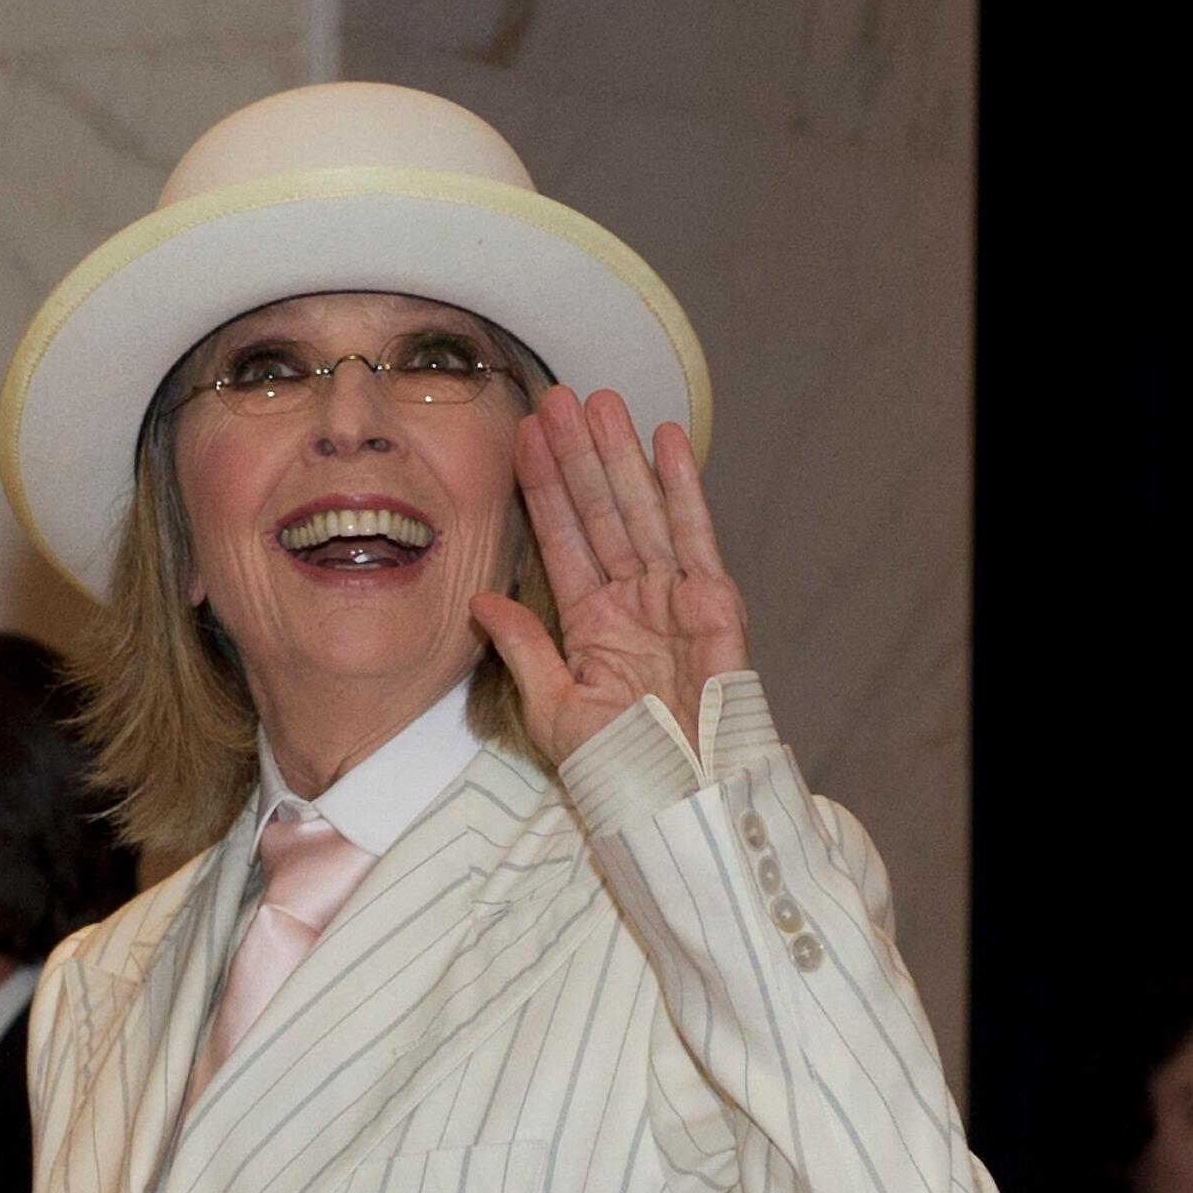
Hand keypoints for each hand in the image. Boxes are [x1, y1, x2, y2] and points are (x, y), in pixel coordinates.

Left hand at [471, 385, 750, 765]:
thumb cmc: (619, 767)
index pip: (560, 540)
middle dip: (577, 455)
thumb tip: (479, 599)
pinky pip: (694, 533)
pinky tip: (664, 439)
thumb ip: (521, 649)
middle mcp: (630, 600)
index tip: (521, 437)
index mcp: (589, 623)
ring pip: (640, 510)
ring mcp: (672, 596)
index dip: (541, 488)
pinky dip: (682, 486)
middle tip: (555, 397)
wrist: (678, 795)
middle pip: (598, 512)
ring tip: (599, 401)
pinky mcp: (713, 601)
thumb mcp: (552, 708)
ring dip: (620, 454)